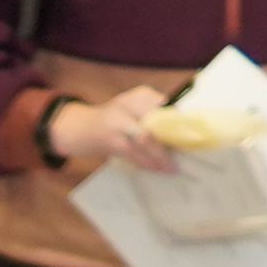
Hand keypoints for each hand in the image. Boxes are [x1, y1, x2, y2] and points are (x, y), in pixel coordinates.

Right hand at [46, 84, 175, 177]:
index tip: (191, 133)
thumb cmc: (109, 121)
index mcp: (134, 97)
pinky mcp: (110, 140)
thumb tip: (178, 125)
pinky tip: (157, 170)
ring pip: (145, 139)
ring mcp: (117, 123)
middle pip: (155, 122)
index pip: (161, 105)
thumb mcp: (128, 108)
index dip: (177, 120)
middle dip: (170, 140)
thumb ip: (150, 111)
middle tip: (184, 153)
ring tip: (171, 168)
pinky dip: (147, 163)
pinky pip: (133, 153)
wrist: (76, 128)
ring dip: (160, 156)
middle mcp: (125, 105)